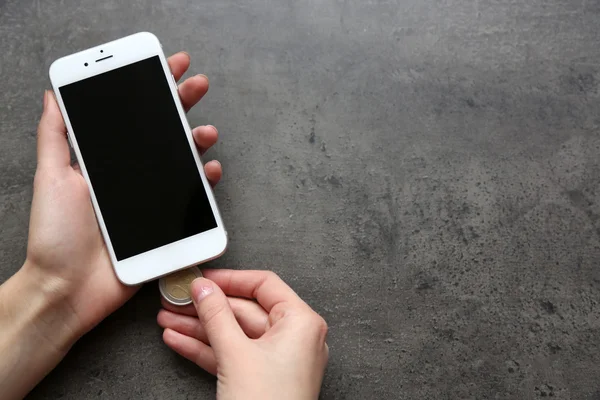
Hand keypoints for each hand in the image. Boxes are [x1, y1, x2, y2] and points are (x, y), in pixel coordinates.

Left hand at [27, 52, 221, 345]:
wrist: (68, 289)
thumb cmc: (55, 236)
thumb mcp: (50, 179)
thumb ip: (56, 138)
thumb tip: (54, 96)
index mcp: (104, 162)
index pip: (131, 118)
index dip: (149, 90)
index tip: (167, 66)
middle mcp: (129, 177)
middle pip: (161, 132)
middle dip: (181, 104)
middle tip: (198, 84)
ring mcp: (148, 200)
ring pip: (181, 161)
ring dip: (198, 140)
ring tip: (206, 130)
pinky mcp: (163, 224)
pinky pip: (190, 198)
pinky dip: (203, 181)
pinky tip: (209, 169)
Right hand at [157, 270, 328, 399]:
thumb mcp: (236, 353)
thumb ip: (216, 315)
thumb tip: (203, 289)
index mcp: (301, 323)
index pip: (264, 285)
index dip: (230, 279)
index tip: (203, 278)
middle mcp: (294, 338)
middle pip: (244, 310)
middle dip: (206, 308)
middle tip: (178, 300)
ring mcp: (278, 360)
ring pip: (234, 334)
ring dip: (199, 328)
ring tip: (170, 319)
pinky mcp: (262, 378)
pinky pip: (232, 355)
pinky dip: (206, 348)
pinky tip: (180, 340)